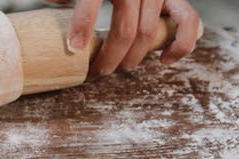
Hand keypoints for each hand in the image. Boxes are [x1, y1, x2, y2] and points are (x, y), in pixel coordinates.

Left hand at [50, 0, 200, 76]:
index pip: (92, 1)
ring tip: (118, 67)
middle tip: (96, 72)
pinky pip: (187, 22)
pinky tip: (164, 60)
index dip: (82, 26)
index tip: (74, 50)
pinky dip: (180, 45)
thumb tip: (51, 4)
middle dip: (109, 57)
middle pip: (125, 29)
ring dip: (133, 58)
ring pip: (149, 33)